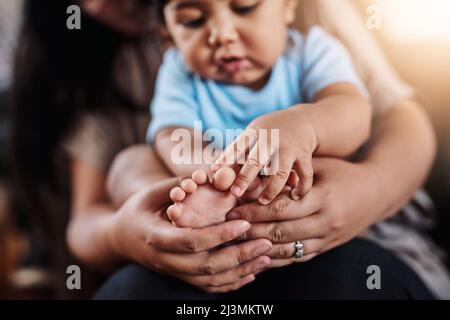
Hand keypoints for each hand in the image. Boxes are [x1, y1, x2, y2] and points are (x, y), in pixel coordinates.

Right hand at [108, 178, 271, 292]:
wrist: (120, 239)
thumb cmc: (137, 211)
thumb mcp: (150, 194)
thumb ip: (175, 186)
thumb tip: (204, 176)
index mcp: (156, 237)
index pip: (191, 241)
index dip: (219, 235)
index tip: (243, 223)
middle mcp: (164, 260)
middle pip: (205, 266)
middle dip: (239, 255)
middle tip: (265, 242)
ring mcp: (173, 272)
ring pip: (210, 281)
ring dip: (241, 271)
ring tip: (266, 257)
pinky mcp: (180, 278)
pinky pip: (208, 287)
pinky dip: (231, 283)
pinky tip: (251, 273)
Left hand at [212, 107, 315, 203]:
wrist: (302, 119)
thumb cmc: (269, 131)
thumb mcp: (253, 132)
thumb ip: (238, 150)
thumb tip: (214, 170)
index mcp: (255, 133)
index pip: (238, 146)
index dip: (226, 158)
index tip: (214, 171)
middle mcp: (271, 140)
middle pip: (256, 160)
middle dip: (245, 177)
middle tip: (236, 193)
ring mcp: (289, 147)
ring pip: (280, 171)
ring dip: (271, 188)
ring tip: (262, 201)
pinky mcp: (304, 155)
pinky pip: (304, 174)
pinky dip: (301, 187)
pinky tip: (294, 196)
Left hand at [227, 158, 383, 267]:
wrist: (377, 191)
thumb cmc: (342, 172)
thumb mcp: (319, 166)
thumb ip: (291, 174)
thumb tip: (255, 178)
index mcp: (323, 197)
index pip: (282, 208)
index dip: (255, 211)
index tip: (234, 210)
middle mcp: (326, 220)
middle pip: (281, 231)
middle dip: (251, 230)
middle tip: (228, 228)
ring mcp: (328, 237)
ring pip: (288, 248)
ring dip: (260, 247)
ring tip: (237, 243)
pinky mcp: (327, 246)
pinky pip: (298, 256)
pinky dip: (277, 258)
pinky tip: (258, 254)